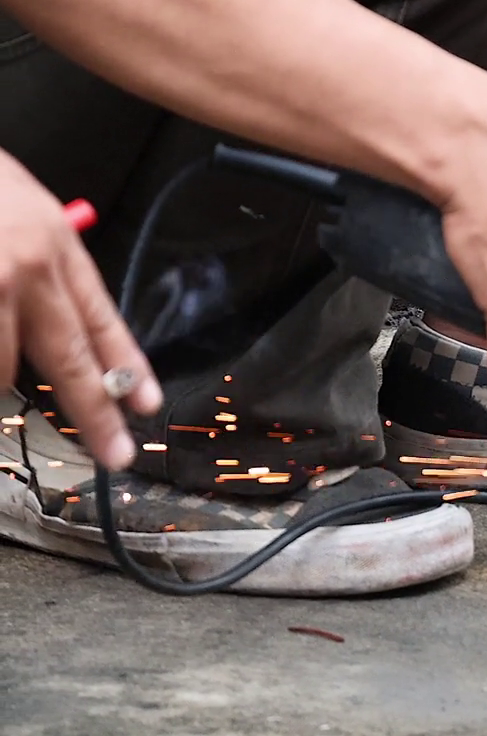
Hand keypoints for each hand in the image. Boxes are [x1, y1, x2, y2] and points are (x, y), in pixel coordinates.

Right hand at [0, 152, 161, 468]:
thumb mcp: (19, 207)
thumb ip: (42, 264)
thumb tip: (60, 330)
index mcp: (52, 244)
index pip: (102, 318)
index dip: (127, 368)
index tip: (147, 408)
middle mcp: (23, 269)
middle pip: (67, 357)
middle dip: (94, 412)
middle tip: (114, 453)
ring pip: (1, 369)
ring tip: (2, 397)